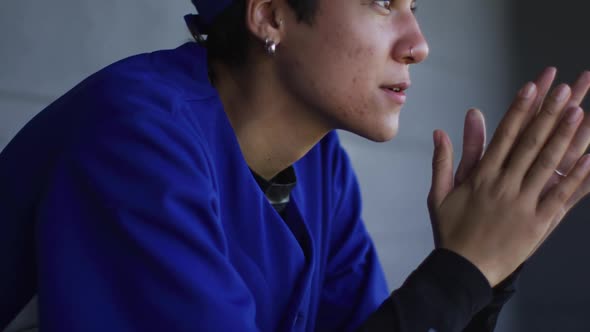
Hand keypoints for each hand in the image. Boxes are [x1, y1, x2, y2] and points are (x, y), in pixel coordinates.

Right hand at [428, 71, 589, 286]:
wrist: (463, 270)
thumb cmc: (450, 232)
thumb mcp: (439, 195)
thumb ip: (442, 161)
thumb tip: (440, 131)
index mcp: (481, 177)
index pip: (503, 136)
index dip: (519, 109)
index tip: (531, 87)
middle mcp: (504, 185)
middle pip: (529, 143)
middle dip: (547, 113)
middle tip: (564, 88)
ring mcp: (523, 203)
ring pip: (548, 164)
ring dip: (565, 137)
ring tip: (580, 111)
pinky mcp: (539, 223)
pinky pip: (561, 196)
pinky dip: (577, 177)